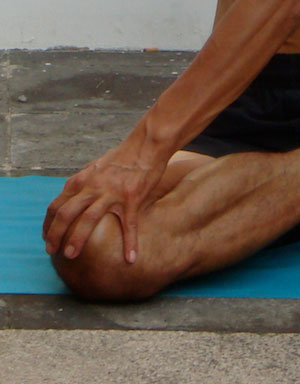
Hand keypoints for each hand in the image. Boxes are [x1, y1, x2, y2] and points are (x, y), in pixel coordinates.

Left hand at [42, 136, 167, 263]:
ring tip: (71, 256)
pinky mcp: (131, 198)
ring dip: (77, 239)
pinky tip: (130, 258)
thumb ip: (84, 181)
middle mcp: (93, 186)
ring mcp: (112, 193)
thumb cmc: (124, 155)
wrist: (147, 144)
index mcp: (83, 179)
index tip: (47, 237)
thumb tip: (72, 195)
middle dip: (55, 234)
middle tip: (52, 251)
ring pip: (88, 219)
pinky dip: (130, 243)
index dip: (48, 224)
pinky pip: (129, 225)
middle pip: (66, 213)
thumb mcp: (97, 166)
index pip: (57, 204)